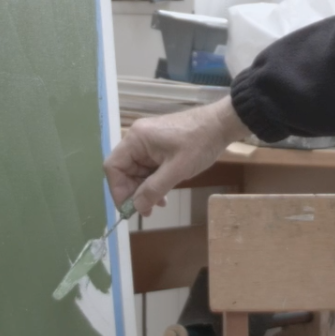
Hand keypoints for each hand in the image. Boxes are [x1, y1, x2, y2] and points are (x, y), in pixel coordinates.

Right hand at [104, 97, 248, 215]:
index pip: (113, 166)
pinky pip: (148, 168)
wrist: (221, 124)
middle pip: (124, 170)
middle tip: (147, 210)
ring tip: (159, 204)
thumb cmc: (199, 144)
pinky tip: (164, 194)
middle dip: (133, 192)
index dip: (117, 189)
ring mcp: (148, 142)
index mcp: (136, 139)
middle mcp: (138, 139)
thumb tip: (136, 207)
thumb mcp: (177, 170)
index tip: (129, 208)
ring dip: (145, 189)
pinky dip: (153, 182)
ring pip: (137, 171)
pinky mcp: (159, 146)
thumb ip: (153, 189)